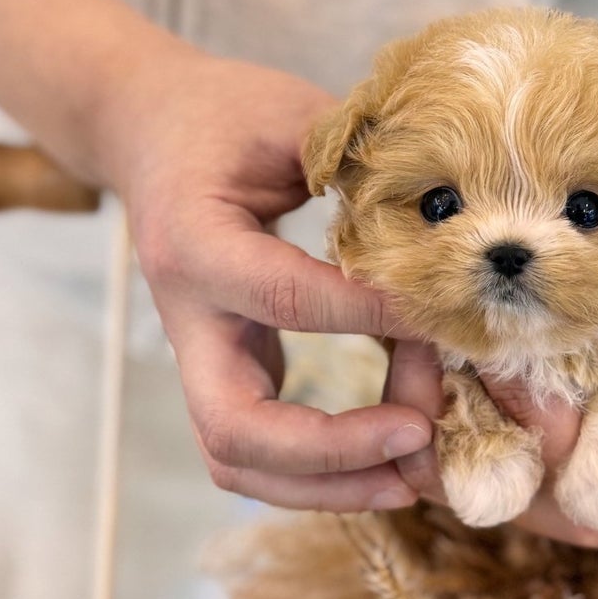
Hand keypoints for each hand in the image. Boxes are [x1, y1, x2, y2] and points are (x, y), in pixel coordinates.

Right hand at [93, 42, 431, 510]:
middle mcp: (186, 314)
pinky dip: (318, 473)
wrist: (148, 129)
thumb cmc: (222, 115)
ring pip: (237, 459)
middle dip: (331, 450)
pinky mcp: (222, 369)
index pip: (286, 297)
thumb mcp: (289, 114)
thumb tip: (449, 216)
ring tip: (412, 474)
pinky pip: (255, 450)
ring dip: (326, 485)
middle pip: (235, 426)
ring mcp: (198, 352)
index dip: (370, 316)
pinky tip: (388, 459)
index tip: (444, 318)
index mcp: (195, 241)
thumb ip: (354, 163)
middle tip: (418, 435)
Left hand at [383, 318, 597, 545]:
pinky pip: (471, 449)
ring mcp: (546, 501)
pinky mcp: (534, 475)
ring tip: (407, 334)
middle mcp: (566, 514)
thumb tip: (575, 303)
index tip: (459, 319)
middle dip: (433, 400)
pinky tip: (430, 354)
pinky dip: (450, 404)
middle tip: (407, 329)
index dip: (494, 376)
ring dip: (430, 401)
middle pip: (473, 469)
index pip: (534, 438)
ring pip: (459, 463)